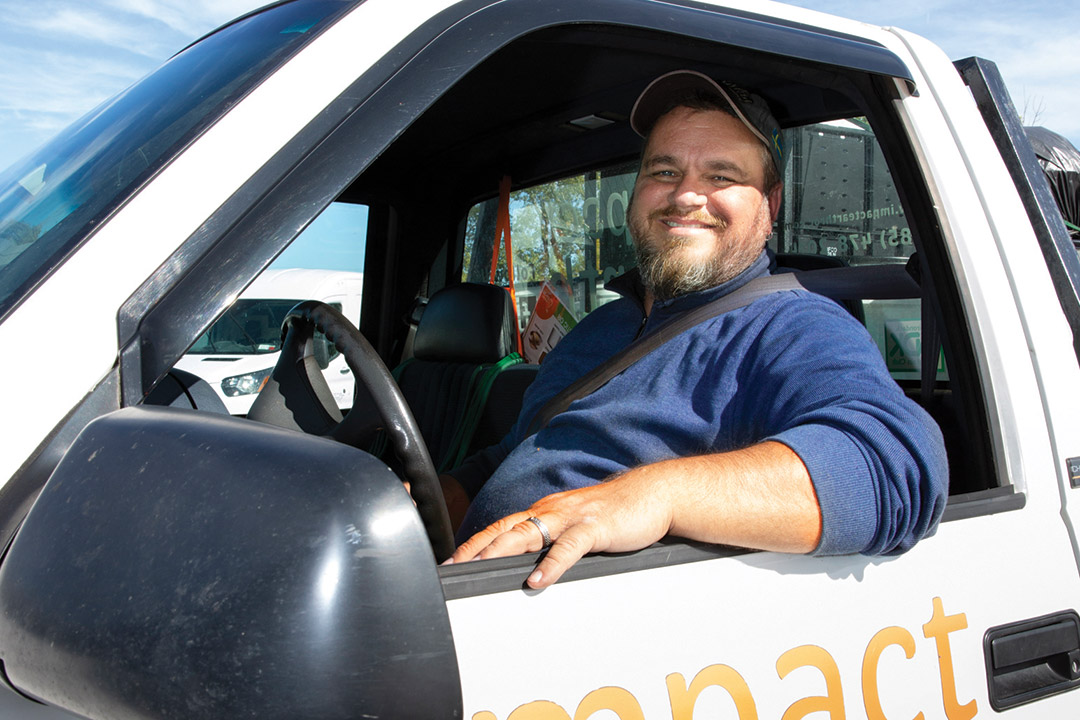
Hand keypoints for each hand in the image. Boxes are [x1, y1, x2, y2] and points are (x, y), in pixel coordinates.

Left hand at [446, 442, 819, 589]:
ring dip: (500, 551)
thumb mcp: (577, 526)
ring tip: (479, 568)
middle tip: (452, 567)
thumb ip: (554, 541)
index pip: (501, 526)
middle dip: (475, 548)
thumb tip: (530, 566)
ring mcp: (572, 517)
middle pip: (505, 529)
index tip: (452, 560)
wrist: (654, 495)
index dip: (474, 542)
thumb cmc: (616, 514)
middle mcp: (552, 511)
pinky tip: (536, 581)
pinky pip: (568, 547)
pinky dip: (550, 565)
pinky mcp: (595, 527)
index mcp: (546, 512)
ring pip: (528, 533)